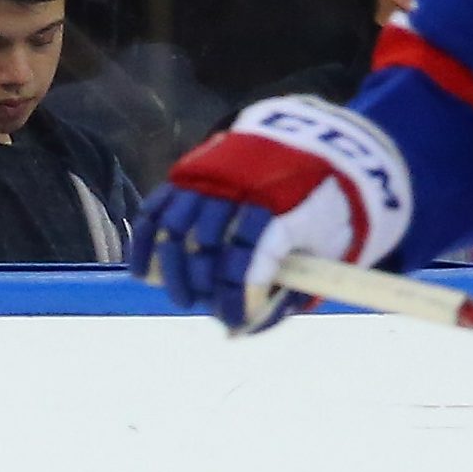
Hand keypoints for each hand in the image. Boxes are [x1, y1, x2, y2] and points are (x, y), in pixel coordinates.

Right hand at [128, 95, 412, 331]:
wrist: (315, 142)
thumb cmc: (322, 206)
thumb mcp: (328, 245)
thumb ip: (292, 288)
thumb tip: (241, 329)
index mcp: (285, 202)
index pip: (250, 258)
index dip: (237, 295)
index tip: (234, 319)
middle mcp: (242, 184)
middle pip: (206, 245)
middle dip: (204, 286)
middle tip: (209, 308)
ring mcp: (211, 176)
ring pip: (175, 229)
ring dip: (175, 272)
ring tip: (185, 298)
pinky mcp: (189, 172)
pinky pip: (155, 209)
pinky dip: (145, 243)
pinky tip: (145, 272)